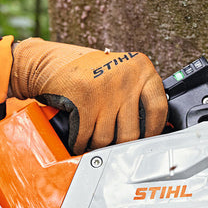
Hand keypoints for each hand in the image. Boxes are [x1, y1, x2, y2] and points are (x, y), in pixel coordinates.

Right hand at [10, 38, 167, 153]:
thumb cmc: (86, 71)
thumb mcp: (120, 73)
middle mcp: (126, 78)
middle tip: (114, 145)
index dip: (154, 130)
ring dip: (97, 146)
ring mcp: (105, 90)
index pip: (159, 108)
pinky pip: (86, 138)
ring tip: (93, 140)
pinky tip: (79, 141)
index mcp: (141, 68)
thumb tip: (152, 130)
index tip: (148, 139)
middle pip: (131, 132)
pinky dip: (80, 144)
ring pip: (107, 139)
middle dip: (119, 145)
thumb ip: (137, 93)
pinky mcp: (84, 102)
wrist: (48, 61)